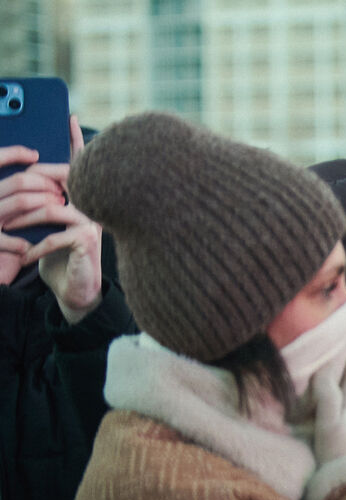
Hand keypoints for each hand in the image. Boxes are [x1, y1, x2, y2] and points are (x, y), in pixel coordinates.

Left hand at [1, 117, 103, 321]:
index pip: (79, 165)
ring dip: (24, 219)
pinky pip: (55, 235)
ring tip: (6, 230)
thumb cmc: (59, 258)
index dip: (75, 141)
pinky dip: (36, 246)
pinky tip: (26, 255)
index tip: (70, 117)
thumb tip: (28, 183)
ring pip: (51, 207)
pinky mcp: (87, 240)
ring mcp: (92, 222)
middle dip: (30, 185)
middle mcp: (92, 206)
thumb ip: (44, 206)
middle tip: (7, 198)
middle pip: (61, 181)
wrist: (76, 291)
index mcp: (83, 199)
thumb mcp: (48, 227)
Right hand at [311, 342, 345, 464]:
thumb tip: (323, 368)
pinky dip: (336, 388)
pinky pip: (345, 399)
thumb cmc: (340, 455)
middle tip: (332, 335)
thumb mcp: (330, 423)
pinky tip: (325, 392)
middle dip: (345, 353)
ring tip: (325, 359)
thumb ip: (327, 395)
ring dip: (340, 370)